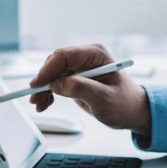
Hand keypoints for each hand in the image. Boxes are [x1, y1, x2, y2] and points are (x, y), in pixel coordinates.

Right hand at [29, 44, 151, 134]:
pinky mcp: (77, 78)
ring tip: (38, 105)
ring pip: (53, 73)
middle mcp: (87, 58)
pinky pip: (57, 82)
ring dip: (43, 88)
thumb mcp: (104, 99)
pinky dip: (49, 92)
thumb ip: (82, 89)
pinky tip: (45, 104)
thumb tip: (59, 83)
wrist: (132, 112)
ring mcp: (81, 68)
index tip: (37, 85)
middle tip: (34, 99)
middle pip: (55, 64)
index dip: (48, 69)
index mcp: (96, 55)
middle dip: (43, 80)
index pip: (64, 55)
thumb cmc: (124, 103)